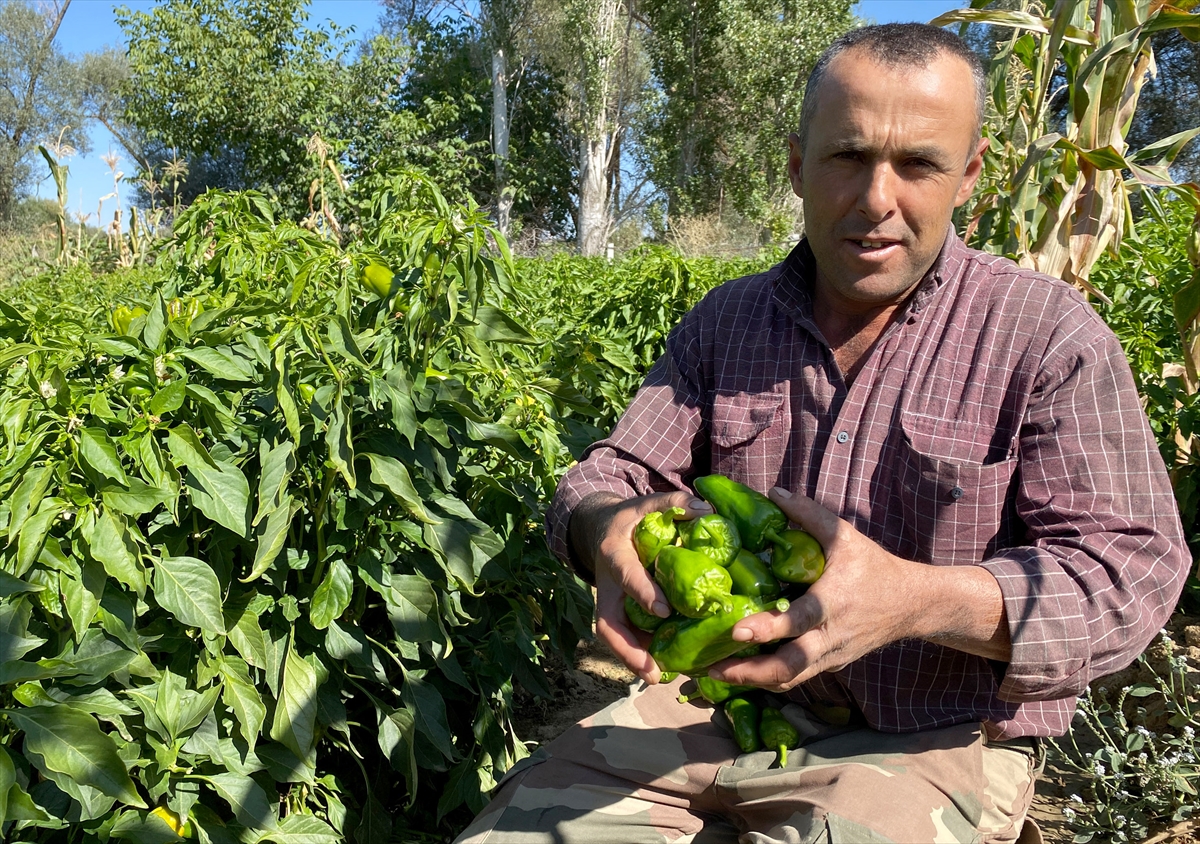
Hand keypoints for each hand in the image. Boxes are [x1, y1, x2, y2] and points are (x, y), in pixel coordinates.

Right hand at [570, 490, 712, 682]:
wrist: (602, 529)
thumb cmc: (630, 519)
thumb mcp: (647, 504)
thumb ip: (673, 505)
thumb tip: (705, 510)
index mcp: (615, 555)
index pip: (627, 576)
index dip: (643, 593)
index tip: (664, 611)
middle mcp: (608, 585)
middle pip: (609, 624)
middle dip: (627, 650)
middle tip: (653, 671)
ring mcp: (612, 603)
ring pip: (616, 638)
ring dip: (635, 660)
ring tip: (662, 678)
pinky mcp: (619, 614)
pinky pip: (628, 638)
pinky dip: (644, 654)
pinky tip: (668, 667)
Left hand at [709, 487, 924, 691]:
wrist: (912, 604)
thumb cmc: (875, 567)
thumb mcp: (846, 536)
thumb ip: (809, 514)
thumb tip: (774, 492)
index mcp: (833, 603)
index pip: (798, 622)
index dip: (767, 628)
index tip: (736, 629)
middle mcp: (830, 637)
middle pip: (788, 667)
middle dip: (749, 672)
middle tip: (711, 667)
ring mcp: (831, 656)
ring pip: (790, 679)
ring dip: (752, 680)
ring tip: (715, 672)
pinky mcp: (831, 665)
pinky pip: (798, 676)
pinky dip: (769, 676)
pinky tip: (742, 669)